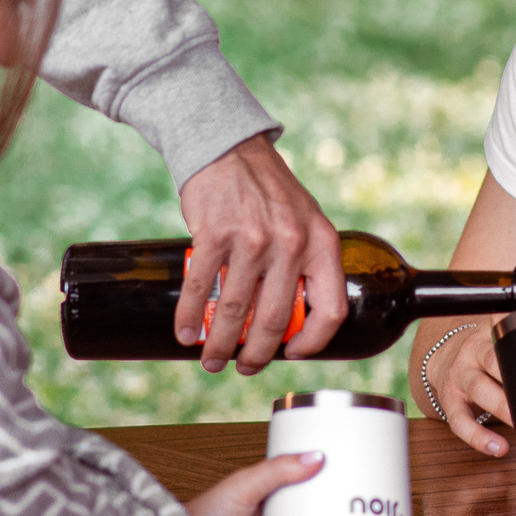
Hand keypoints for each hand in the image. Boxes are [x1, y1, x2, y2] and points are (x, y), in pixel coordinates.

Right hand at [177, 134, 344, 372]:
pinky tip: (184, 334)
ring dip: (219, 344)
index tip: (292, 354)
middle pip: (274, 320)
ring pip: (234, 311)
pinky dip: (189, 318)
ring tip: (211, 359)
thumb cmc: (268, 191)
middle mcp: (291, 243)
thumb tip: (290, 321)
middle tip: (243, 367)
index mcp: (321, 243)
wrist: (230, 148)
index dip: (313, 342)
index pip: (330, 309)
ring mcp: (252, 238)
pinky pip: (199, 288)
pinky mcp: (215, 233)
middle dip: (256, 355)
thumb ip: (305, 262)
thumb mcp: (305, 221)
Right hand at [422, 322, 513, 458]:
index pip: (505, 334)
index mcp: (490, 334)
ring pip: (478, 389)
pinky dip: (478, 437)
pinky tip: (498, 448)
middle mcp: (472, 352)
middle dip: (514, 382)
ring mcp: (459, 376)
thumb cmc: (484, 354)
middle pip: (491, 361)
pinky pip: (460, 420)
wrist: (445, 358)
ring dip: (501, 408)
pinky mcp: (449, 401)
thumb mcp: (501, 340)